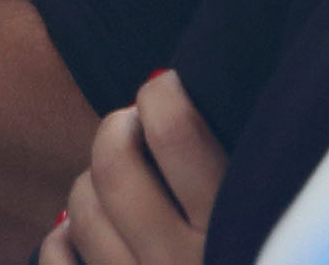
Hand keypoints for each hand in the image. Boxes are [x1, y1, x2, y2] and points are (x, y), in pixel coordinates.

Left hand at [37, 71, 222, 264]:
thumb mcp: (271, 216)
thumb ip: (236, 166)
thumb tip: (185, 81)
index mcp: (237, 232)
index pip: (174, 131)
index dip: (164, 94)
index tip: (168, 87)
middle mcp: (183, 262)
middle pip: (113, 164)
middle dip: (119, 130)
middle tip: (138, 126)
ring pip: (83, 211)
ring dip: (93, 186)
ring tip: (125, 184)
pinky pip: (58, 258)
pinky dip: (63, 239)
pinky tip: (86, 231)